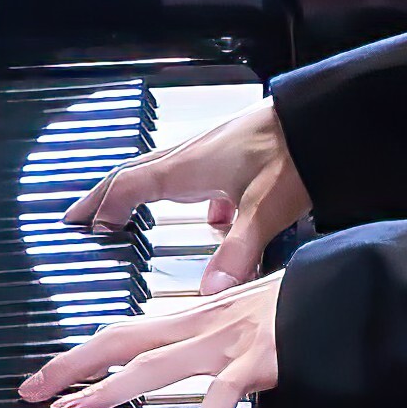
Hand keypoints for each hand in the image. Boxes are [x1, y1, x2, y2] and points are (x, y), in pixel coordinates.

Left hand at [17, 272, 280, 407]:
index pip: (120, 336)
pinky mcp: (258, 359)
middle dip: (73, 367)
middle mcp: (197, 328)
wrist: (336, 291)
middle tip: (34, 390)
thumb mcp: (232, 321)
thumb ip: (199, 342)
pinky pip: (229, 389)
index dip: (78, 356)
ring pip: (158, 365)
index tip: (42, 378)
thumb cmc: (287, 307)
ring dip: (114, 387)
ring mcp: (225, 344)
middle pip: (121, 344)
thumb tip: (169, 359)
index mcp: (189, 321)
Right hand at [78, 120, 312, 286]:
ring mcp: (211, 152)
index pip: (126, 187)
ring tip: (132, 212)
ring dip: (140, 192)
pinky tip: (212, 215)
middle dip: (104, 196)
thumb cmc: (294, 150)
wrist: (326, 116)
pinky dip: (189, 195)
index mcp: (185, 167)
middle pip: (132, 175)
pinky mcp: (234, 153)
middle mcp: (191, 156)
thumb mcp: (264, 209)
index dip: (103, 209)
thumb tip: (209, 291)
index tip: (86, 229)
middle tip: (81, 214)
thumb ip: (237, 253)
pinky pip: (197, 175)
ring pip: (161, 173)